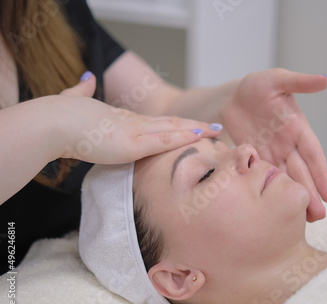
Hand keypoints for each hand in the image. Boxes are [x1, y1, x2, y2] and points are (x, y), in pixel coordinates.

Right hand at [58, 73, 220, 163]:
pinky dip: (184, 138)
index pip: (156, 121)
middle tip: (215, 127)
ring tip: (216, 131)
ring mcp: (134, 132)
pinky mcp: (132, 143)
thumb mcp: (74, 101)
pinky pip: (164, 140)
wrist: (51, 123)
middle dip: (194, 125)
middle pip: (170, 123)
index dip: (176, 124)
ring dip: (196, 130)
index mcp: (121, 118)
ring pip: (173, 128)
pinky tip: (200, 136)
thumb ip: (82, 91)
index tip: (191, 125)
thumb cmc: (58, 116)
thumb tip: (88, 78)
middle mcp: (132, 123)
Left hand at [222, 69, 326, 221]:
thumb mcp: (277, 80)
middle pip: (301, 173)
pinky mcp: (255, 159)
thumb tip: (326, 79)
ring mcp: (272, 154)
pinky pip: (265, 178)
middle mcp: (288, 145)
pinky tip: (276, 207)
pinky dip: (272, 192)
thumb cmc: (256, 86)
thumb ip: (300, 82)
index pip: (313, 154)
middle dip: (310, 194)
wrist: (231, 98)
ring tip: (304, 219)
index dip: (322, 174)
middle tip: (319, 216)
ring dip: (294, 197)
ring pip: (285, 180)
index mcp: (297, 128)